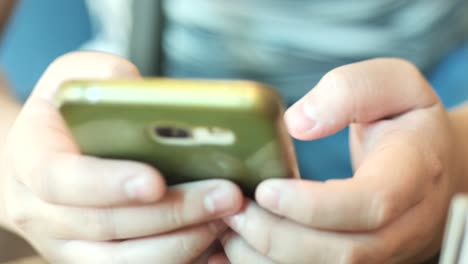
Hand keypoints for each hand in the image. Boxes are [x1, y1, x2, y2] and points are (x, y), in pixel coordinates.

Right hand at [0, 52, 242, 262]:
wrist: (47, 150)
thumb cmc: (69, 111)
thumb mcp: (79, 76)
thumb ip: (113, 82)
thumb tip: (166, 104)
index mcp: (31, 159)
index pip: (61, 179)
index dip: (108, 184)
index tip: (157, 181)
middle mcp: (41, 211)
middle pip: (104, 226)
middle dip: (171, 214)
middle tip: (225, 196)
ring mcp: (65, 242)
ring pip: (122, 261)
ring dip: (180, 242)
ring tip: (225, 217)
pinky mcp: (91, 258)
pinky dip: (177, 257)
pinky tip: (211, 238)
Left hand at [215, 58, 463, 262]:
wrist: (432, 159)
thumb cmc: (405, 118)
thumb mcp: (390, 83)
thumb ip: (347, 92)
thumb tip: (297, 125)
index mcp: (414, 171)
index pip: (371, 203)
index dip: (315, 205)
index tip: (266, 190)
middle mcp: (407, 222)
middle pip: (345, 251)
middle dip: (281, 237)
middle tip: (236, 212)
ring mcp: (389, 248)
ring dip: (274, 258)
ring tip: (234, 230)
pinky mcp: (368, 258)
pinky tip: (247, 246)